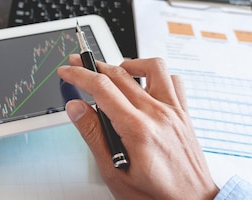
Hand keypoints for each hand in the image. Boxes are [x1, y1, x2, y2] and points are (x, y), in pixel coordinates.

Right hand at [57, 56, 218, 199]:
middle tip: (78, 65)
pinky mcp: (184, 114)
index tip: (67, 71)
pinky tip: (144, 84)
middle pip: (120, 73)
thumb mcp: (113, 172)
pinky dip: (156, 75)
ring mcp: (174, 111)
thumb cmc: (155, 196)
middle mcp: (158, 114)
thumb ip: (93, 135)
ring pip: (152, 67)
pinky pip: (174, 80)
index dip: (79, 75)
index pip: (101, 88)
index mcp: (137, 129)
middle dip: (93, 65)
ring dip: (128, 64)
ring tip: (113, 73)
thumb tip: (76, 108)